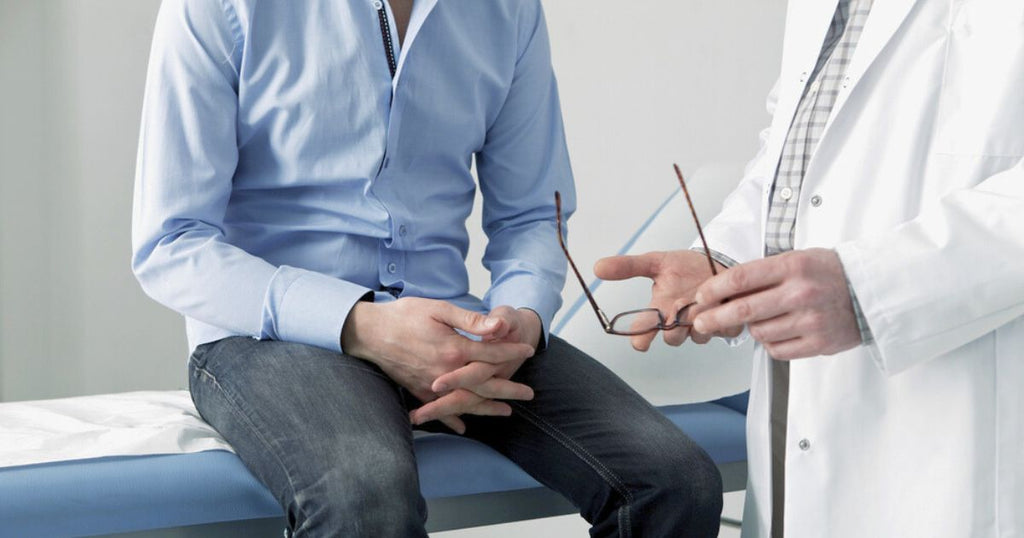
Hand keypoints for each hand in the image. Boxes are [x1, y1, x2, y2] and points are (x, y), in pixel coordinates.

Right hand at [410, 306, 540, 426]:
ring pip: (466, 401)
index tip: (528, 351)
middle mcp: (446, 373)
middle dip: (509, 389)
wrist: (369, 332)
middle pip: (485, 385)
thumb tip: (498, 326)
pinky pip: (439, 410)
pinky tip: (462, 427)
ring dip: (487, 408)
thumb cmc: (404, 315)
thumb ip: (470, 321)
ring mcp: (432, 386)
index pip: (492, 354)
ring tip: (506, 412)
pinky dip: (451, 420)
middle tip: (529, 394)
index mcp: (454, 350)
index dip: (511, 351)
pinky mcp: (417, 391)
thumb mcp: (439, 310)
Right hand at [594, 250, 729, 350]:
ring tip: (703, 301)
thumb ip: (628, 266)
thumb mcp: (656, 261)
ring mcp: (701, 326)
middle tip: (678, 306)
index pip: (643, 330)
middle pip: (671, 339)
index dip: (640, 339)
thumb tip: (597, 267)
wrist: (718, 263)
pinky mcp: (724, 325)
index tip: (640, 342)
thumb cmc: (686, 267)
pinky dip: (722, 318)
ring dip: (698, 321)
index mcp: (660, 309)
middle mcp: (678, 322)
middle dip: (674, 326)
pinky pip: (722, 331)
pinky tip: (722, 303)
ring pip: (696, 337)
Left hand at [692, 248, 861, 359]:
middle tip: (701, 323)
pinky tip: (775, 332)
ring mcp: (811, 320)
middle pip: (742, 310)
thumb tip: (722, 290)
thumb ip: (763, 273)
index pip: (740, 278)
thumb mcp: (797, 259)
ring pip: (759, 332)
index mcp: (793, 266)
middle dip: (713, 318)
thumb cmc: (829, 273)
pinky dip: (769, 343)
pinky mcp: (819, 343)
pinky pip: (777, 350)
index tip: (701, 297)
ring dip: (750, 329)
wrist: (871, 291)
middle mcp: (800, 293)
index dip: (714, 289)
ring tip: (757, 321)